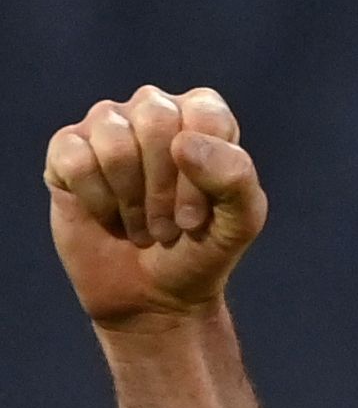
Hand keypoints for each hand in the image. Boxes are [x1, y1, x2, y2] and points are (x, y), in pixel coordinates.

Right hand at [45, 86, 265, 327]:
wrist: (155, 298)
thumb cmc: (199, 253)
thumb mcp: (239, 225)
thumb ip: (236, 179)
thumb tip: (182, 143)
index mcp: (200, 115)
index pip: (204, 116)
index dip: (200, 177)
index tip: (196, 219)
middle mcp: (152, 109)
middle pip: (154, 118)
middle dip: (162, 188)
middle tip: (167, 226)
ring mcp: (106, 125)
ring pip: (113, 138)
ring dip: (130, 199)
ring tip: (140, 225)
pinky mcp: (68, 150)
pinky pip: (76, 158)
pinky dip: (97, 201)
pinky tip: (108, 216)